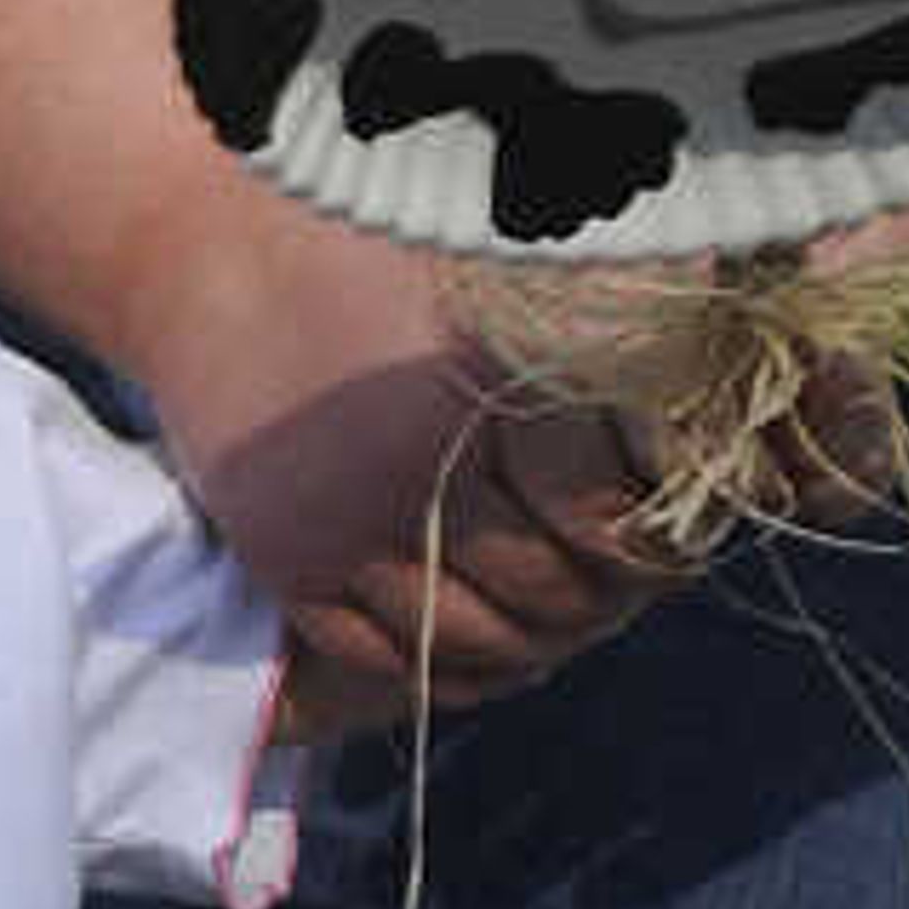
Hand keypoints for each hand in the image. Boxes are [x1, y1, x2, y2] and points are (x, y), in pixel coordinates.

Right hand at [154, 200, 666, 726]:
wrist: (198, 251)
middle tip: (631, 581)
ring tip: (569, 607)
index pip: (604, 522)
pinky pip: (390, 658)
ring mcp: (341, 527)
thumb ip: (596, 336)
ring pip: (470, 643)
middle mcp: (412, 470)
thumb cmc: (373, 243)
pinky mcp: (289, 562)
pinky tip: (492, 633)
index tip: (674, 532)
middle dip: (603, 601)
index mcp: (479, 386)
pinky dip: (452, 665)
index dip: (654, 545)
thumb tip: (710, 418)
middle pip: (546, 596)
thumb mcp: (498, 269)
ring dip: (533, 640)